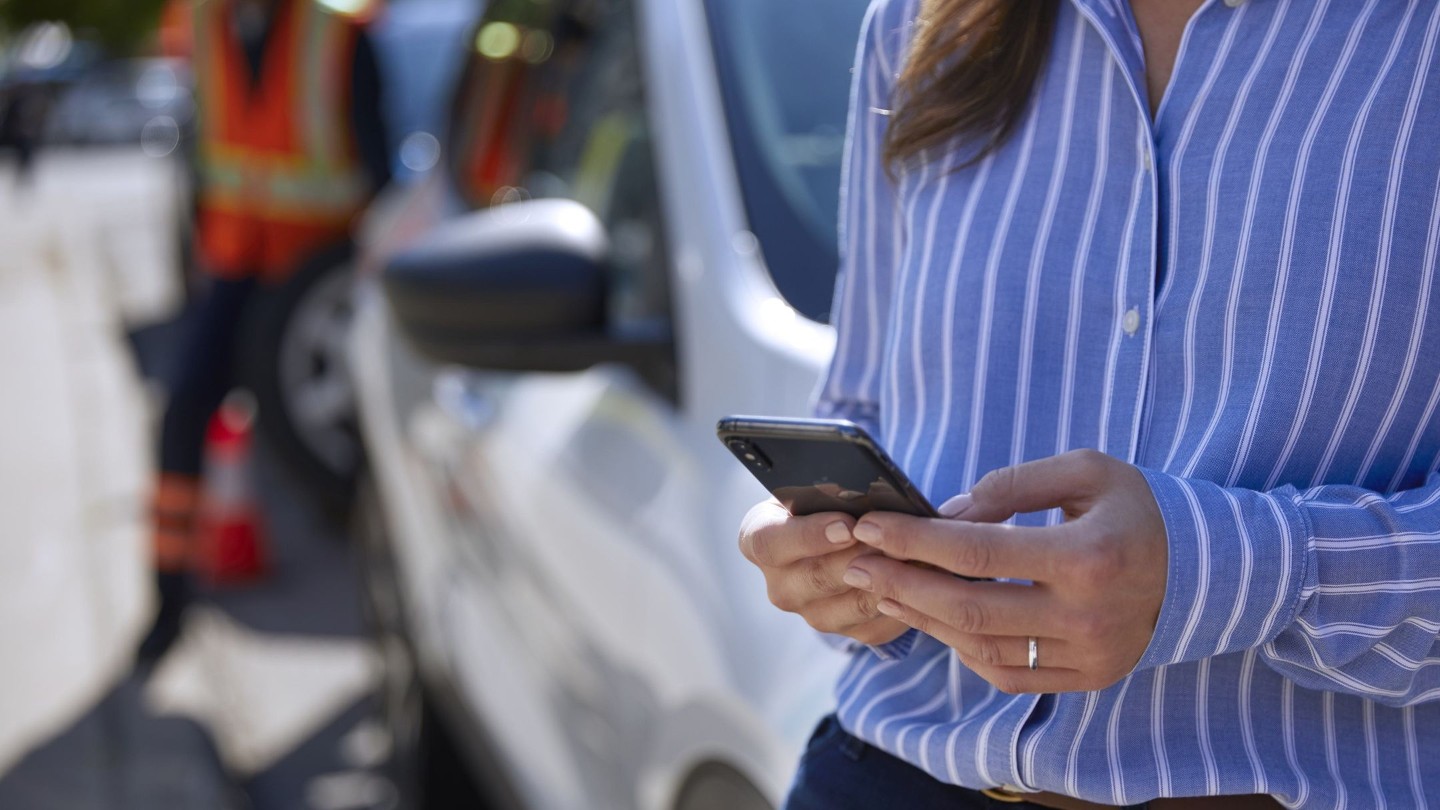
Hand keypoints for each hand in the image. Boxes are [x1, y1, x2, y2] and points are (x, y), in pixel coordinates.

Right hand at [739, 499, 908, 646]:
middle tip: (894, 539)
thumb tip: (862, 493)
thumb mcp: (818, 487)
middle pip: (817, 578)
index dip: (809, 536)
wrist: (841, 534)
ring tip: (919, 554)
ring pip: (854, 604)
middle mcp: (780, 584)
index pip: (770, 543)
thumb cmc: (828, 499)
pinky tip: (924, 577)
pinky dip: (903, 599)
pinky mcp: (847, 632)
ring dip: (889, 578)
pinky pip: (878, 623)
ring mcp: (812, 613)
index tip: (846, 526)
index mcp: (759, 541)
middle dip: (861, 556)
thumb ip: (830, 491)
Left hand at [841, 450, 1166, 692]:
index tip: (869, 525)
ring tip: (881, 588)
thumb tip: (946, 512)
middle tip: (854, 563)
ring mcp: (1089, 656)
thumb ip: (1013, 486)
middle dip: (900, 584)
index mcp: (1088, 557)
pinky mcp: (1089, 678)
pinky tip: (933, 616)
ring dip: (922, 617)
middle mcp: (1088, 616)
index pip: (977, 552)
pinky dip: (963, 646)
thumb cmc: (1136, 508)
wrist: (1206, 568)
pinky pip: (1008, 673)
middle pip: (969, 608)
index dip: (914, 539)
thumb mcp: (1085, 471)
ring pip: (981, 647)